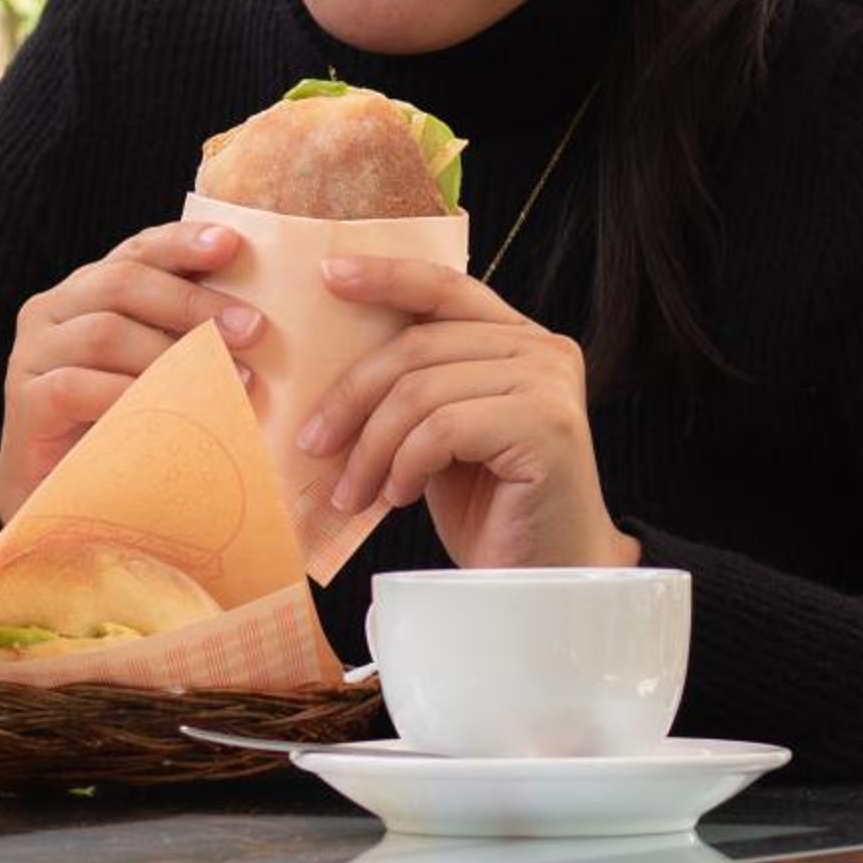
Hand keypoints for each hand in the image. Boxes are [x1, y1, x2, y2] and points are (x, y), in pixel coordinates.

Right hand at [0, 221, 267, 521]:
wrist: (57, 500)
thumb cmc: (120, 427)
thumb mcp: (154, 371)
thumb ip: (182, 336)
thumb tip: (257, 319)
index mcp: (84, 291)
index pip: (134, 251)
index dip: (181, 243)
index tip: (231, 244)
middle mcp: (51, 311)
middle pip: (121, 281)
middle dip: (192, 302)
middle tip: (253, 329)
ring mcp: (32, 354)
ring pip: (105, 333)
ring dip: (174, 356)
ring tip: (232, 381)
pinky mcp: (26, 401)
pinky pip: (79, 386)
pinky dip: (131, 396)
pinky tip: (176, 412)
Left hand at [297, 253, 640, 571]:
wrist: (539, 586)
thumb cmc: (486, 510)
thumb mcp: (438, 434)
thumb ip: (412, 387)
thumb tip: (325, 359)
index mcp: (518, 339)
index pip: (444, 288)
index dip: (385, 276)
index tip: (327, 277)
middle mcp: (543, 349)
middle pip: (418, 345)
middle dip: (352, 395)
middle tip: (312, 444)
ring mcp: (550, 384)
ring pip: (422, 390)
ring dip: (372, 446)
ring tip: (352, 492)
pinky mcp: (547, 425)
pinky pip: (443, 429)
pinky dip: (404, 464)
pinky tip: (395, 497)